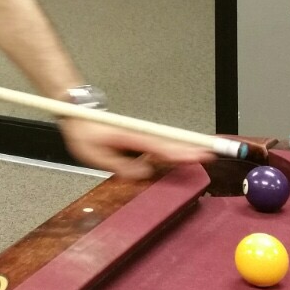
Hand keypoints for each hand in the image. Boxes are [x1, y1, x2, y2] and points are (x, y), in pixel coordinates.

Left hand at [58, 113, 213, 179]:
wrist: (79, 115)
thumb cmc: (85, 133)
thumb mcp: (96, 155)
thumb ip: (121, 166)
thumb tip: (144, 174)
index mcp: (131, 136)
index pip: (161, 146)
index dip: (180, 151)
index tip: (198, 153)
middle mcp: (139, 133)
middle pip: (170, 142)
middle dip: (191, 148)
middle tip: (211, 154)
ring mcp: (140, 134)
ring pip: (167, 143)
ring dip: (184, 149)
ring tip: (203, 155)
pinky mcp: (139, 138)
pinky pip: (159, 146)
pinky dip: (172, 150)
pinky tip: (181, 157)